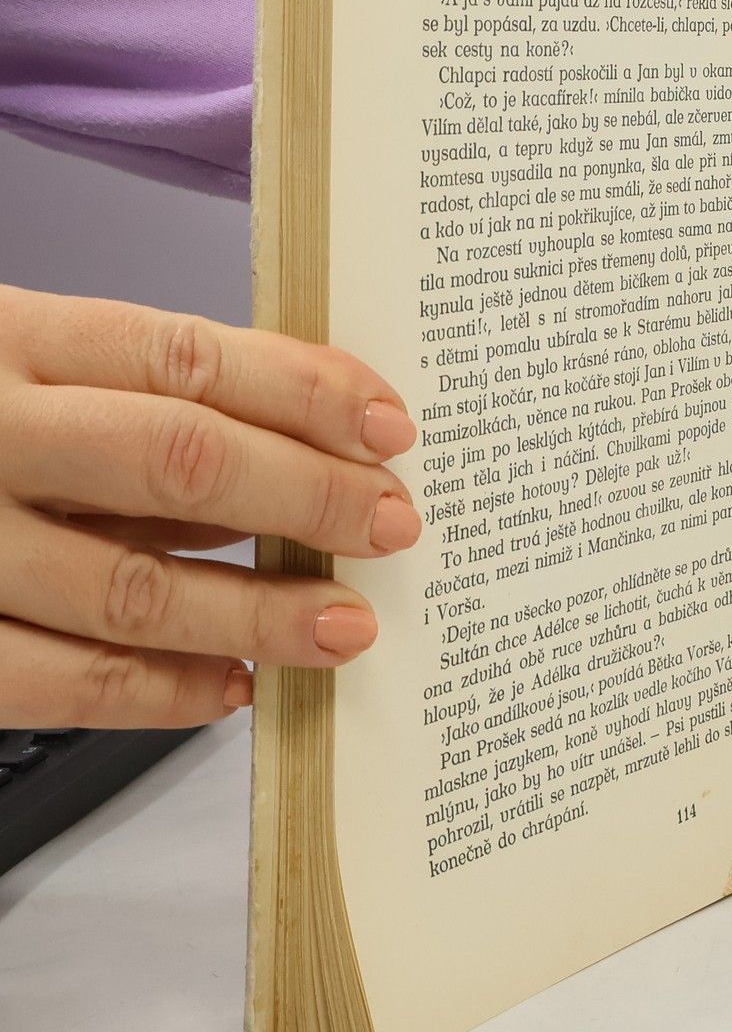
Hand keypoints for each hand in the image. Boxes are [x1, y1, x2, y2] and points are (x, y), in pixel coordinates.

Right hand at [0, 286, 419, 727]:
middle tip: (394, 525)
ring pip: (126, 587)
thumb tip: (309, 444)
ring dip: (254, 612)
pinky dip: (157, 691)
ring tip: (344, 625)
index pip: (188, 355)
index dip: (305, 391)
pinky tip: (232, 688)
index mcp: (12, 339)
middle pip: (177, 461)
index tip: (393, 427)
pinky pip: (52, 680)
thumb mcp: (28, 363)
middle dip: (305, 497)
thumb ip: (149, 398)